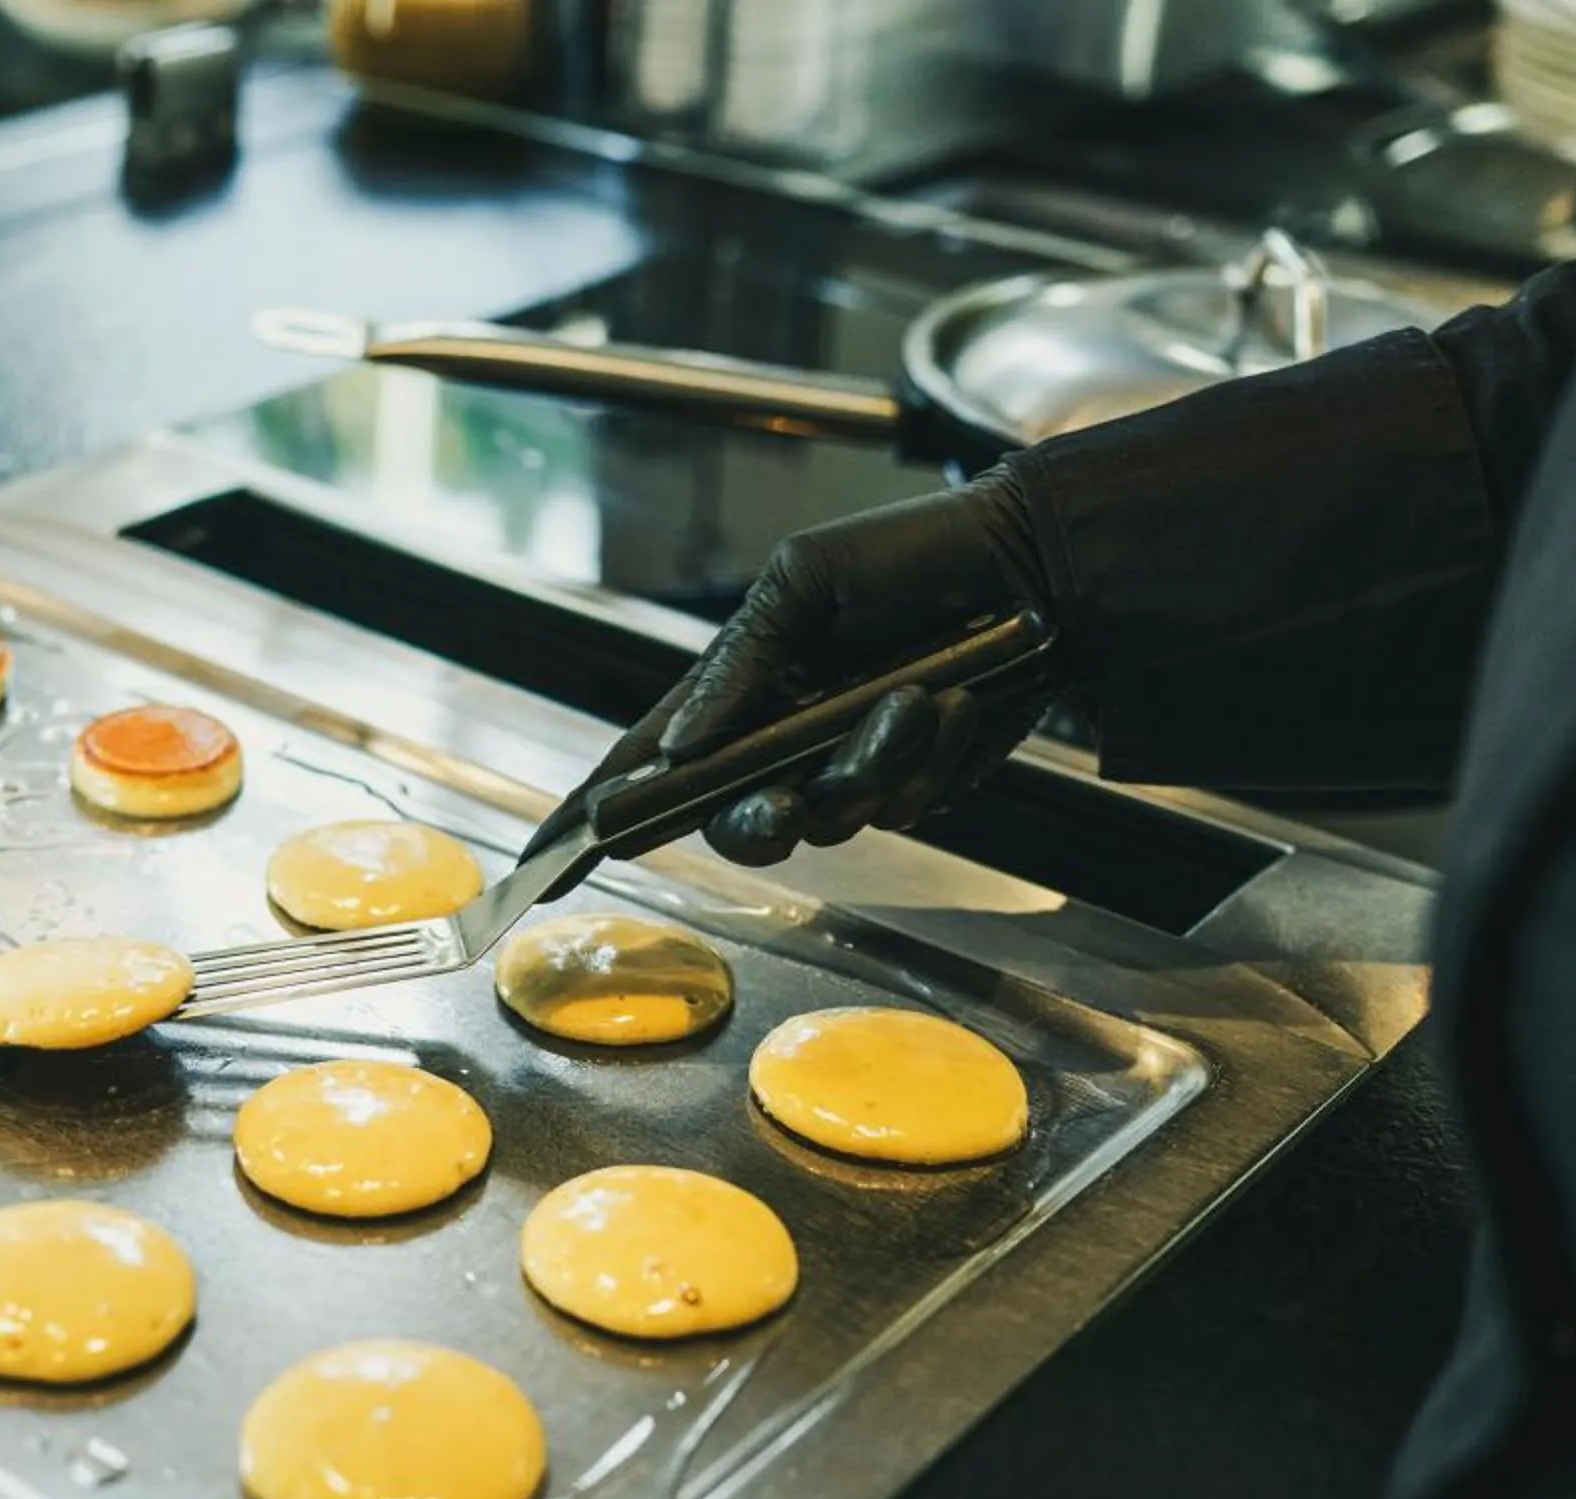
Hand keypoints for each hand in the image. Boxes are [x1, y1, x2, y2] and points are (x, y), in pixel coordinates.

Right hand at [519, 470, 1062, 878]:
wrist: (1031, 567)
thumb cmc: (909, 554)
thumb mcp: (802, 580)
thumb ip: (736, 666)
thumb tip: (676, 750)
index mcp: (735, 689)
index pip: (642, 765)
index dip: (589, 818)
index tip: (543, 866)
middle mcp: (779, 741)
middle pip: (732, 825)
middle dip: (757, 821)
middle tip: (786, 800)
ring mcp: (846, 767)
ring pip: (828, 820)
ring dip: (872, 763)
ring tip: (916, 695)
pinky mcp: (914, 783)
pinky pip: (902, 805)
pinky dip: (929, 756)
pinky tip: (954, 702)